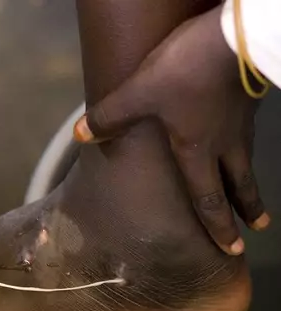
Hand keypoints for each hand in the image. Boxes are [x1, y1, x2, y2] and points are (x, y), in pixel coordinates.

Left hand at [72, 6, 267, 255]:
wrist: (234, 36)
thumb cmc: (185, 72)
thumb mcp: (139, 93)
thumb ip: (110, 116)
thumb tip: (82, 134)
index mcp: (197, 151)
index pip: (209, 198)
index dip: (219, 225)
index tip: (231, 248)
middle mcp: (225, 144)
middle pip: (239, 184)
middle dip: (245, 209)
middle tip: (255, 229)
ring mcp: (241, 123)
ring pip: (247, 161)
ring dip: (250, 182)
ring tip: (255, 197)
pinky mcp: (248, 100)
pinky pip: (247, 134)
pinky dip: (245, 148)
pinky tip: (241, 137)